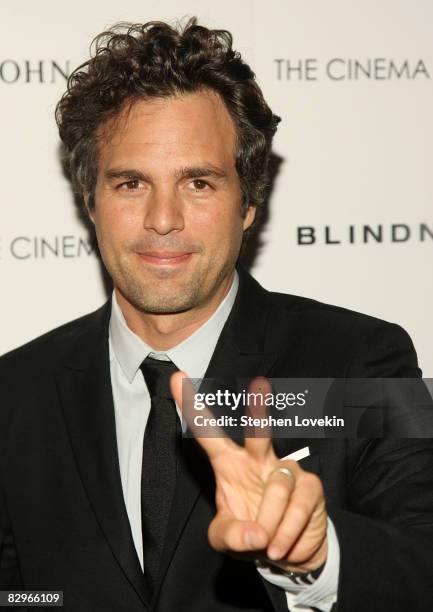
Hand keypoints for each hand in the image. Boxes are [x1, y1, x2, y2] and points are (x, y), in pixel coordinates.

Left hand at [170, 374, 327, 572]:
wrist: (287, 554)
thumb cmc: (250, 534)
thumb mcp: (226, 539)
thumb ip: (230, 536)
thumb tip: (255, 534)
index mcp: (230, 465)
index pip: (208, 433)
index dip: (193, 407)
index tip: (177, 379)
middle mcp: (258, 461)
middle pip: (257, 433)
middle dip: (259, 410)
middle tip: (260, 386)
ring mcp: (286, 470)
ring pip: (277, 486)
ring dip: (269, 521)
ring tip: (267, 544)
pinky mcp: (309, 486)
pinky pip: (298, 504)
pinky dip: (288, 530)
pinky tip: (281, 544)